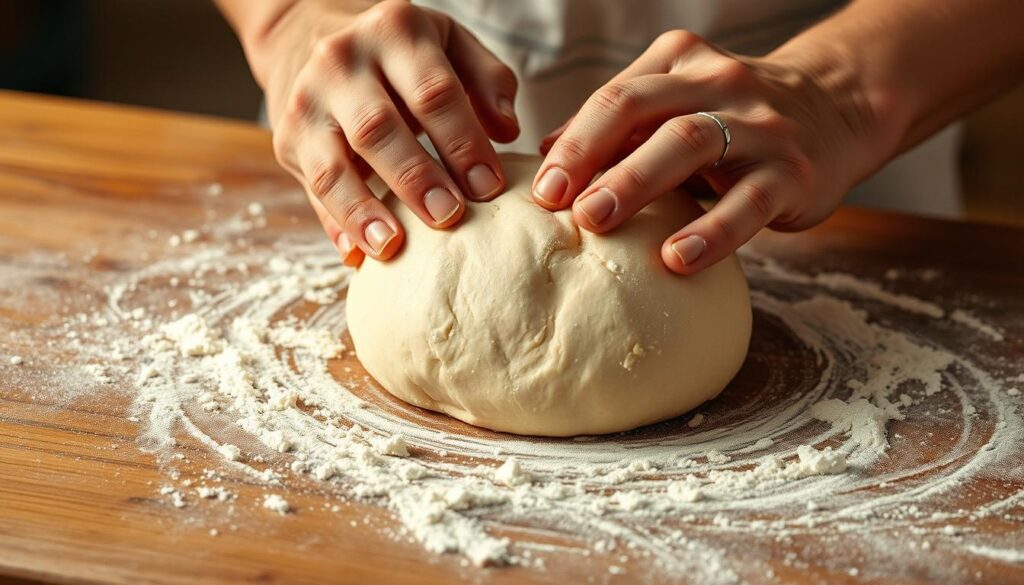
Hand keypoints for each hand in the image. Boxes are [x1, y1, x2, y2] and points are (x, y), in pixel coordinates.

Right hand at [250, 0, 518, 265]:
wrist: (315, 38)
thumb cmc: (403, 56)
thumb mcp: (451, 46)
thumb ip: (488, 81)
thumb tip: (507, 131)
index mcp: (393, 32)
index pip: (433, 92)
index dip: (462, 141)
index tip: (488, 186)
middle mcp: (341, 61)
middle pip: (378, 128)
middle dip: (415, 178)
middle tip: (449, 217)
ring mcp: (307, 103)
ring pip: (333, 165)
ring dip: (363, 210)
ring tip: (393, 245)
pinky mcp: (288, 140)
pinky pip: (312, 190)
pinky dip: (336, 225)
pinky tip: (359, 254)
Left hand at [534, 30, 886, 274]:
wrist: (839, 110)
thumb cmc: (736, 119)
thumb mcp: (678, 106)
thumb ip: (619, 126)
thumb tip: (547, 152)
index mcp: (681, 65)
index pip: (615, 97)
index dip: (573, 141)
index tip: (540, 188)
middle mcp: (720, 84)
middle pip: (642, 109)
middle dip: (591, 154)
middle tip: (556, 201)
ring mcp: (759, 126)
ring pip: (690, 142)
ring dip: (635, 181)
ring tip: (597, 221)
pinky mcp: (792, 173)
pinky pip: (748, 202)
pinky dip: (710, 231)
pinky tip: (676, 258)